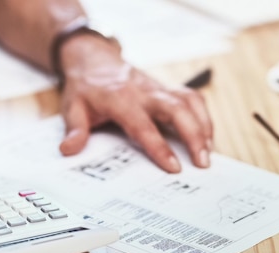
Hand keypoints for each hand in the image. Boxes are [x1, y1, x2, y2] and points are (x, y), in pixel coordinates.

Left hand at [57, 34, 213, 172]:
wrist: (94, 59)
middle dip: (194, 136)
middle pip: (177, 109)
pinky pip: (191, 98)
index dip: (160, 147)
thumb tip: (69, 151)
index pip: (144, 125)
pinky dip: (203, 116)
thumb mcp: (72, 108)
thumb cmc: (85, 87)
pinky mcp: (166, 88)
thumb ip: (75, 130)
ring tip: (209, 153)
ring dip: (204, 126)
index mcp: (121, 99)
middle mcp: (144, 92)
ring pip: (189, 102)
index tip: (174, 167)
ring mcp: (158, 88)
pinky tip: (207, 136)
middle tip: (203, 163)